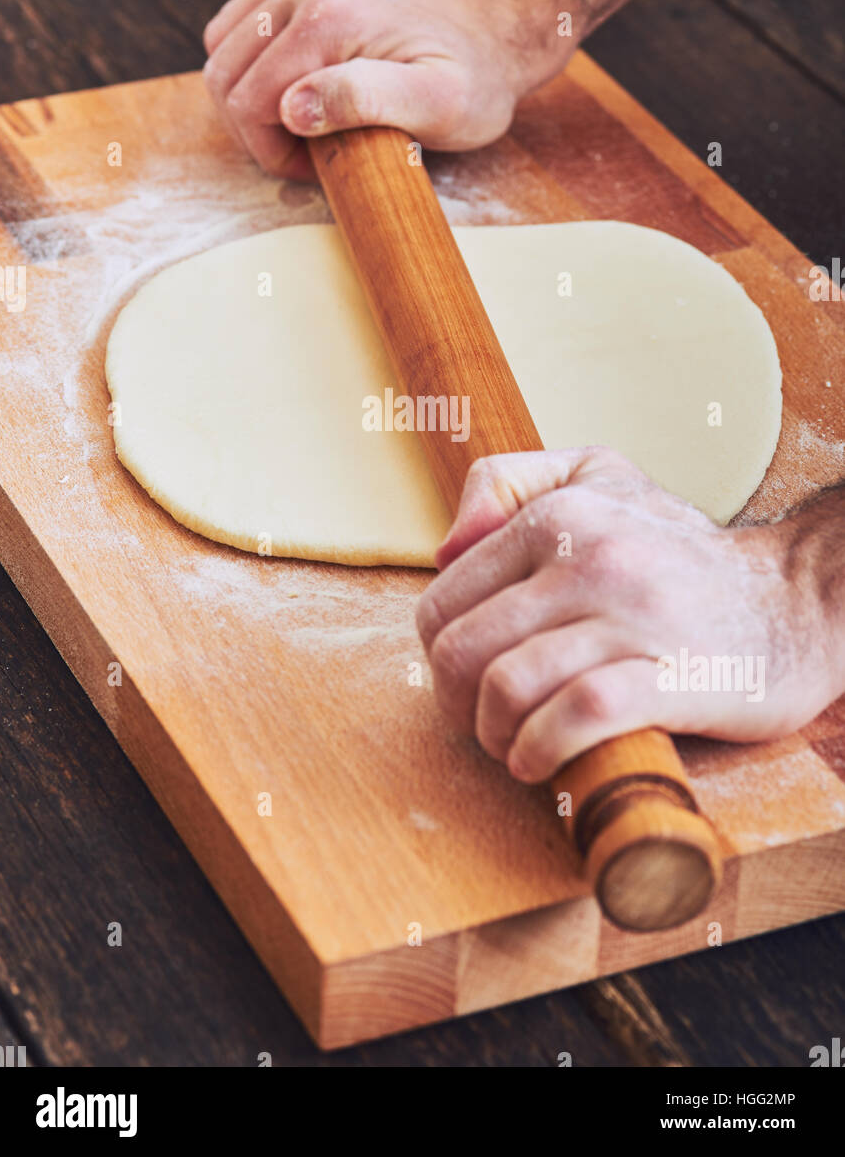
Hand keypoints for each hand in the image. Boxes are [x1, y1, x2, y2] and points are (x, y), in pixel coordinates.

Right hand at [202, 0, 562, 178]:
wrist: (499, 26)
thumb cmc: (476, 80)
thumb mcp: (439, 107)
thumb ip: (365, 103)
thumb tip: (291, 108)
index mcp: (331, 14)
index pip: (249, 100)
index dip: (271, 151)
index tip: (314, 168)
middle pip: (226, 71)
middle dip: (254, 127)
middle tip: (305, 152)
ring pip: (224, 44)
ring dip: (248, 94)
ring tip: (301, 121)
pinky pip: (242, 19)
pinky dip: (253, 61)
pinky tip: (297, 85)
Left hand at [416, 448, 834, 782]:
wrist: (798, 597)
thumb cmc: (680, 550)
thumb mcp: (598, 476)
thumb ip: (509, 484)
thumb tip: (445, 548)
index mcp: (558, 514)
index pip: (444, 602)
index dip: (440, 657)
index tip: (469, 683)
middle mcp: (590, 556)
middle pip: (463, 651)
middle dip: (457, 706)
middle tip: (486, 723)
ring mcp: (634, 617)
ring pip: (509, 685)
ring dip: (495, 735)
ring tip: (515, 746)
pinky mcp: (675, 676)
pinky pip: (577, 716)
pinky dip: (542, 749)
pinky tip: (542, 761)